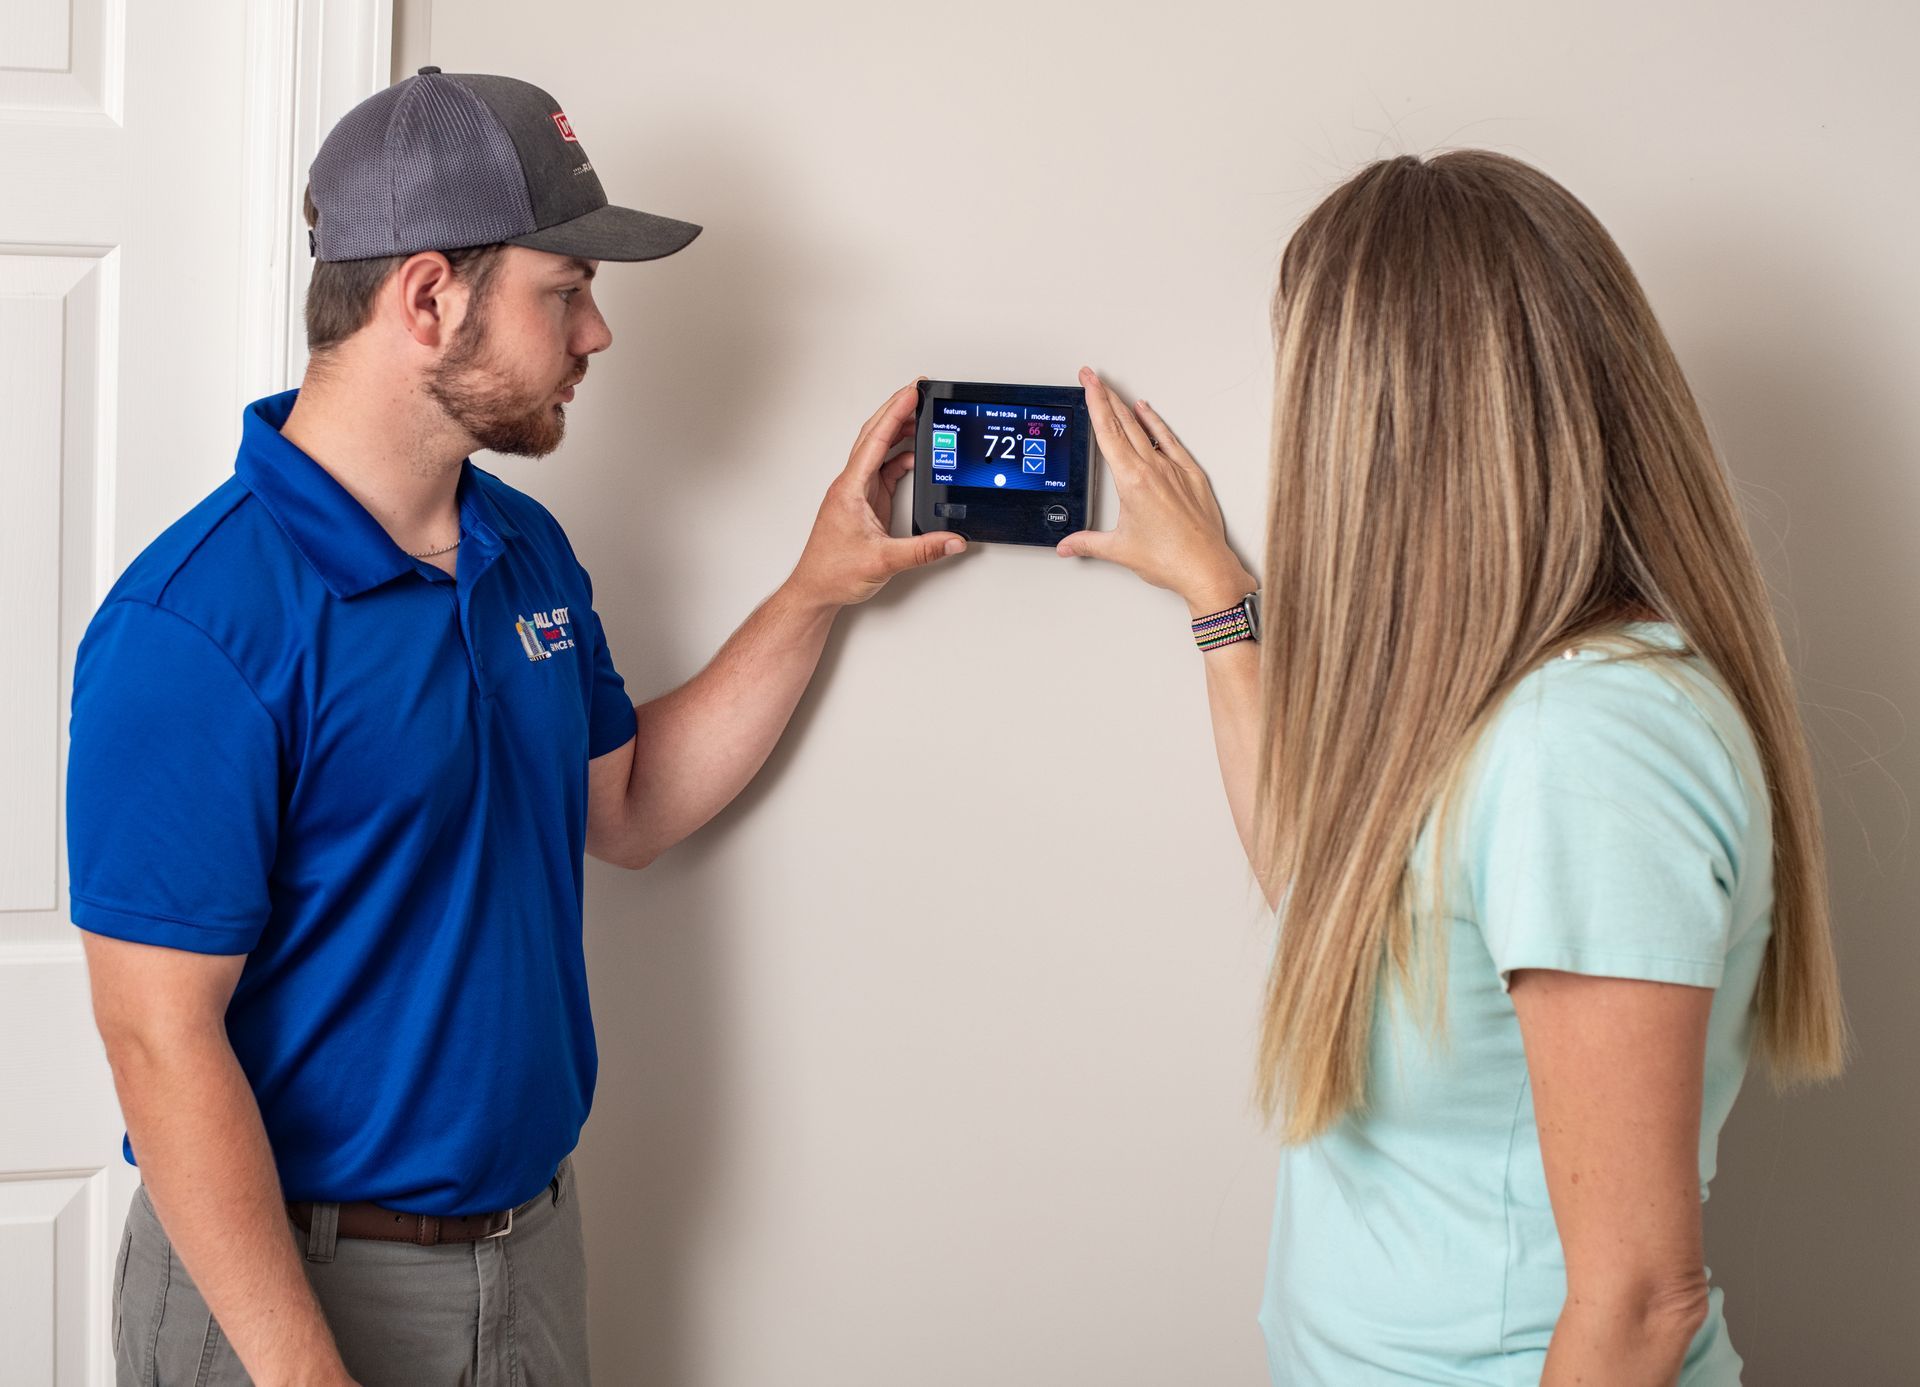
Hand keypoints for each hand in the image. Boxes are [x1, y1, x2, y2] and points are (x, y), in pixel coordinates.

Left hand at [788, 381, 966, 607]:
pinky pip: (884, 472)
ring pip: (878, 451)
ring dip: (898, 432)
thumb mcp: (883, 560)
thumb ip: (923, 550)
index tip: (912, 393)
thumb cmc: (832, 572)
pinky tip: (916, 456)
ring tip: (921, 416)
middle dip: (896, 410)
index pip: (875, 440)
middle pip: (874, 436)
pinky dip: (901, 459)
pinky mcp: (864, 503)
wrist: (815, 589)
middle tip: (918, 391)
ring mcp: (857, 493)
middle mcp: (851, 485)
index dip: (895, 413)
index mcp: (850, 488)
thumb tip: (952, 540)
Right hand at [1056, 367, 1255, 613]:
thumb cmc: (1169, 559)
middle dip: (1105, 396)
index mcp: (1132, 481)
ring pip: (1145, 428)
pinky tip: (1147, 413)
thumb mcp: (1119, 550)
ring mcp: (1173, 470)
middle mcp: (1153, 469)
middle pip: (1123, 422)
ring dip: (1126, 408)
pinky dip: (1156, 424)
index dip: (1094, 402)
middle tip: (1092, 376)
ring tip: (1113, 391)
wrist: (1205, 568)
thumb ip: (1088, 543)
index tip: (1088, 382)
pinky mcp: (1191, 476)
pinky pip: (1169, 441)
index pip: (1107, 432)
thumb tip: (1067, 545)